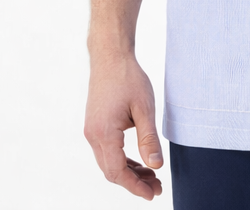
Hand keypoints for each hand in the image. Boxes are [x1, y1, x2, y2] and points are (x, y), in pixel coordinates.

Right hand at [84, 52, 164, 199]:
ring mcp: (92, 131)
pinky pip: (107, 151)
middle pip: (112, 171)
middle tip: (157, 187)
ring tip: (151, 175)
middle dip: (134, 182)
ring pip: (108, 162)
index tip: (152, 194)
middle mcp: (93, 135)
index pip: (118, 172)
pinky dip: (122, 160)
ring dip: (129, 172)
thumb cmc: (128, 77)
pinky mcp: (95, 126)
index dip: (135, 186)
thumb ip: (149, 139)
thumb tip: (156, 166)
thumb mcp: (144, 108)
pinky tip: (139, 162)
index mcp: (104, 133)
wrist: (110, 56)